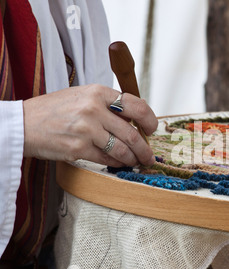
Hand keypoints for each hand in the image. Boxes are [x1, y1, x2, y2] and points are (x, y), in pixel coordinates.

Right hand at [23, 84, 157, 166]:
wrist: (23, 123)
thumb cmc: (54, 110)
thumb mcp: (82, 96)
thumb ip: (108, 105)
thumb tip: (136, 120)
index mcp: (98, 92)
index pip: (136, 105)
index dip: (150, 120)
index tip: (152, 129)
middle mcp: (94, 109)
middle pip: (132, 133)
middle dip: (145, 148)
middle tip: (149, 155)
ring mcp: (86, 130)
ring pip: (122, 149)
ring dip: (133, 159)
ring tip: (136, 162)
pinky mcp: (78, 148)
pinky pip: (106, 159)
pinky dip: (116, 163)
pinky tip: (119, 163)